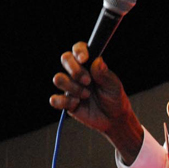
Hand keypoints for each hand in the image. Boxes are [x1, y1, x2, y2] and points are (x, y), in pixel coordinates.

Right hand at [50, 42, 143, 163]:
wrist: (113, 118)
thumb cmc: (114, 97)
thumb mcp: (113, 85)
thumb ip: (104, 74)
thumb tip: (96, 61)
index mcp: (89, 64)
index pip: (78, 49)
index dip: (79, 51)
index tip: (85, 58)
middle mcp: (77, 72)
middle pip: (65, 58)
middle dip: (75, 69)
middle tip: (88, 81)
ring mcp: (70, 87)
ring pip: (58, 78)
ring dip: (73, 87)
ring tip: (87, 95)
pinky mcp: (65, 102)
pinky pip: (54, 99)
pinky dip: (65, 101)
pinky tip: (77, 104)